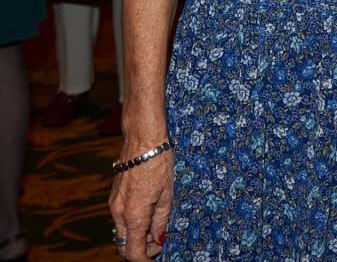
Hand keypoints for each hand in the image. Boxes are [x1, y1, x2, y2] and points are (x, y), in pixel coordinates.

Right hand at [109, 138, 172, 259]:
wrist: (142, 141)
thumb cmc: (158, 164)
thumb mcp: (167, 194)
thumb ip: (161, 220)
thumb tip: (158, 240)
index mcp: (134, 215)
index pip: (132, 251)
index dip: (145, 259)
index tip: (156, 258)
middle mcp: (119, 213)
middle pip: (124, 245)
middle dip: (140, 248)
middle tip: (158, 243)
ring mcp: (114, 205)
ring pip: (122, 232)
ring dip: (136, 235)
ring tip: (156, 225)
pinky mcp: (114, 197)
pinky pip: (120, 219)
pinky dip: (132, 223)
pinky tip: (148, 213)